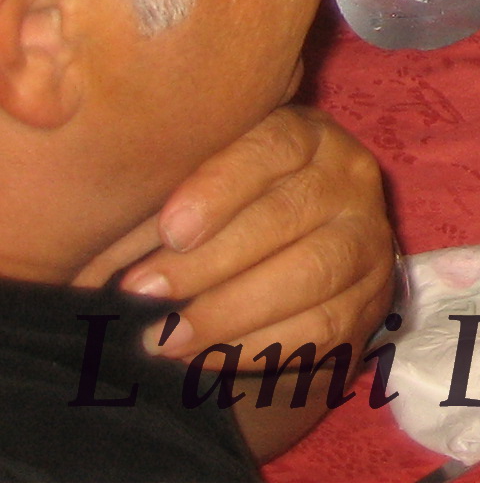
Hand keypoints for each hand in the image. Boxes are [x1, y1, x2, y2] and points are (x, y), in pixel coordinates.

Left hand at [74, 106, 393, 364]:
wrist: (303, 266)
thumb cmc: (232, 221)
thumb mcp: (199, 199)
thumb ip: (156, 220)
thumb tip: (91, 268)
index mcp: (306, 136)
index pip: (274, 145)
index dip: (221, 186)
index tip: (169, 230)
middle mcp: (348, 177)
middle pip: (288, 214)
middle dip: (209, 261)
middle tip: (141, 293)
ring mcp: (368, 236)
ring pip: (310, 271)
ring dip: (230, 310)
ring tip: (163, 338)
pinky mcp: (372, 295)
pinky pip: (322, 325)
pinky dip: (258, 346)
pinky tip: (204, 358)